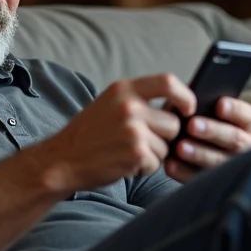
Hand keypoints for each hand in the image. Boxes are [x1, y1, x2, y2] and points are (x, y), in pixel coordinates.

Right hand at [34, 73, 195, 192]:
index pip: (168, 81)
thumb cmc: (89, 134)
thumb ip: (139, 100)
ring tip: (127, 152)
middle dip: (164, 137)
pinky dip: (144, 168)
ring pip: (167, 146)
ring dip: (153, 154)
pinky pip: (157, 163)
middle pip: (173, 122)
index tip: (187, 109)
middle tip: (140, 142)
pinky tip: (124, 164)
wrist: (63, 160)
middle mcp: (130, 106)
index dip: (184, 96)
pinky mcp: (136, 152)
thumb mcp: (110, 103)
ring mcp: (133, 129)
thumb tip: (177, 105)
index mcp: (124, 89)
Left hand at [166, 96, 250, 182]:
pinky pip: (201, 178)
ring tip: (181, 147)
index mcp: (246, 126)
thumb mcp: (198, 111)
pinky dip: (184, 171)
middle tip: (192, 125)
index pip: (247, 116)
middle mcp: (245, 147)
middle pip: (235, 139)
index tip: (219, 105)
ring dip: (200, 153)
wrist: (187, 148)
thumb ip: (197, 105)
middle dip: (213, 131)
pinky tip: (171, 164)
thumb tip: (187, 104)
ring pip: (220, 161)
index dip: (235, 110)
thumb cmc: (195, 122)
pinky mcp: (214, 183)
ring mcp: (232, 167)